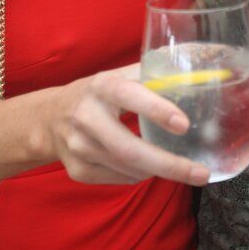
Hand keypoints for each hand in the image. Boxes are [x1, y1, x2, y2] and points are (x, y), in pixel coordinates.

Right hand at [43, 63, 210, 187]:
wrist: (48, 119)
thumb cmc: (96, 94)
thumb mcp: (118, 76)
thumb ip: (153, 74)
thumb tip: (200, 70)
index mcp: (101, 86)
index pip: (129, 95)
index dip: (156, 109)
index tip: (184, 124)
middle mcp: (86, 117)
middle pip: (130, 149)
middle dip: (169, 164)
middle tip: (201, 173)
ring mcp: (79, 147)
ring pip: (129, 169)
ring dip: (160, 170)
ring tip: (182, 167)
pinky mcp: (77, 171)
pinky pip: (120, 179)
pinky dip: (141, 176)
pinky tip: (149, 167)